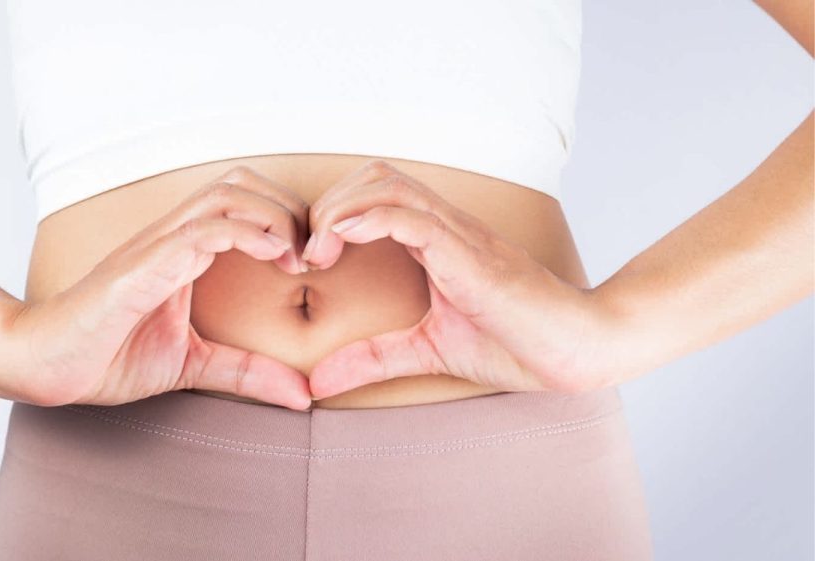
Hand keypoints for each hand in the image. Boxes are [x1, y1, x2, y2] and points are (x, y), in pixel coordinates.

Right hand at [1, 166, 313, 409]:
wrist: (43, 367)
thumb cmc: (105, 357)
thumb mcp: (193, 364)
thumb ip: (246, 373)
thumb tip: (303, 395)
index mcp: (183, 252)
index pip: (244, 203)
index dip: (288, 220)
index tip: (315, 262)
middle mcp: (171, 238)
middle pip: (240, 183)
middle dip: (288, 208)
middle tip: (314, 254)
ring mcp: (154, 247)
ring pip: (224, 195)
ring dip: (272, 217)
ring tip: (297, 256)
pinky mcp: (140, 267)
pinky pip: (197, 231)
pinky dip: (242, 233)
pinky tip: (272, 255)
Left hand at [301, 160, 619, 397]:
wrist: (577, 350)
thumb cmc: (515, 344)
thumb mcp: (426, 351)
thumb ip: (373, 359)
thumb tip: (316, 381)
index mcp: (436, 240)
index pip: (374, 195)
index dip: (331, 216)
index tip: (307, 260)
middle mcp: (446, 226)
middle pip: (374, 176)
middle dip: (328, 205)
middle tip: (306, 256)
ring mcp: (459, 235)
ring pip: (389, 186)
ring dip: (341, 210)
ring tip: (318, 254)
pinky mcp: (470, 255)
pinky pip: (414, 217)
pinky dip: (370, 220)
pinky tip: (342, 243)